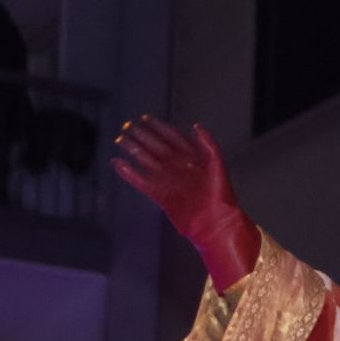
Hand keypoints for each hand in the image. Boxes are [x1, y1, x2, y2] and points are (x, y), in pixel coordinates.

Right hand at [113, 116, 259, 288]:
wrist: (216, 222)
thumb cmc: (221, 194)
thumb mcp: (218, 164)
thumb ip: (208, 144)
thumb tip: (195, 125)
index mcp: (191, 157)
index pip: (172, 137)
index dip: (159, 127)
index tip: (145, 118)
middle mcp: (177, 167)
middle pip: (156, 146)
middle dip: (142, 135)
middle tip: (127, 126)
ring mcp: (168, 180)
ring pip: (146, 160)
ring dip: (133, 150)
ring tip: (120, 140)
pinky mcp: (159, 195)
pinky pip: (140, 181)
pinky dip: (129, 173)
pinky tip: (117, 163)